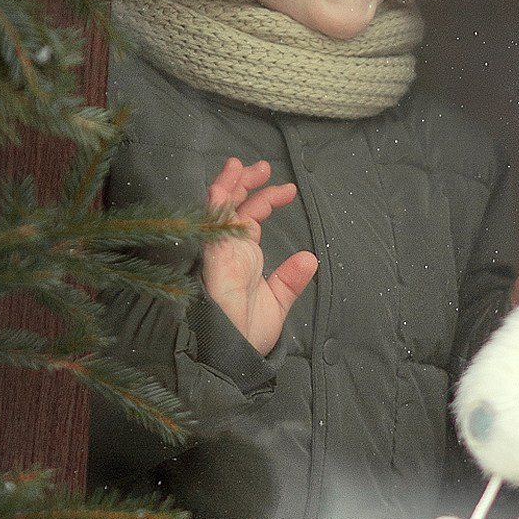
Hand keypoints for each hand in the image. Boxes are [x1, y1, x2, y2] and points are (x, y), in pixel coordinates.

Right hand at [200, 156, 318, 353]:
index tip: (290, 190)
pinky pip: (208, 226)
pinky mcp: (211, 259)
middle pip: (232, 205)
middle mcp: (230, 249)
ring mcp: (219, 252)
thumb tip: (310, 258)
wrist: (234, 354)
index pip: (252, 217)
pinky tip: (221, 188)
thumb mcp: (277, 303)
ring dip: (227, 184)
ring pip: (217, 209)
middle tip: (262, 166)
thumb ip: (290, 281)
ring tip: (240, 164)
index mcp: (244, 256)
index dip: (268, 199)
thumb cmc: (249, 333)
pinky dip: (214, 206)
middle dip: (245, 182)